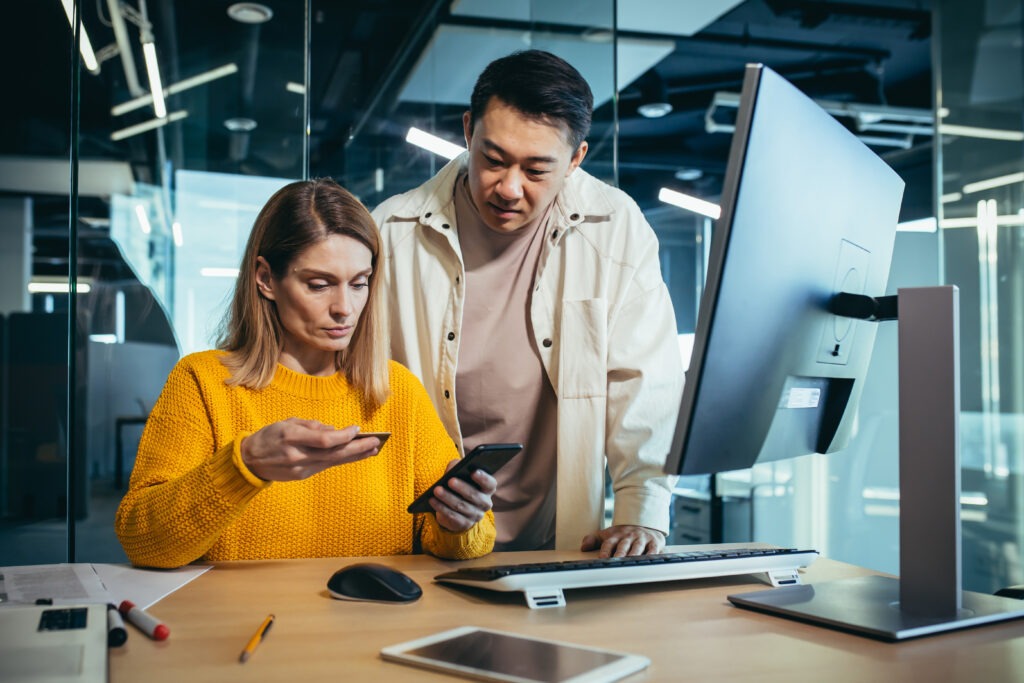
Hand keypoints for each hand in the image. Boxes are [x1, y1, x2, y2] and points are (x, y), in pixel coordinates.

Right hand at [240, 418, 381, 481]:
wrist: (249, 461)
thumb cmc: (270, 436)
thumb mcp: (287, 422)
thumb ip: (312, 425)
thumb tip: (335, 430)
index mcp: (292, 436)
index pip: (324, 439)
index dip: (343, 436)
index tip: (357, 429)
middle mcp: (297, 454)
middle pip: (333, 453)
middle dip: (357, 448)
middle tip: (376, 443)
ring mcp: (299, 468)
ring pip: (332, 462)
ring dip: (354, 456)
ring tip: (372, 450)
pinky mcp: (301, 475)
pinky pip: (325, 466)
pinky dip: (340, 459)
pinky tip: (353, 455)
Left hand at [429, 460, 495, 532]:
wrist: (456, 507)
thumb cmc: (460, 484)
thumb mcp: (459, 473)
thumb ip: (457, 466)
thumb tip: (451, 469)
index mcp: (487, 489)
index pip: (490, 484)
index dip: (483, 478)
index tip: (473, 471)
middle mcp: (485, 503)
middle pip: (475, 496)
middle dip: (462, 488)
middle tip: (450, 480)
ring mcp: (475, 515)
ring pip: (461, 506)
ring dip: (448, 497)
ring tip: (437, 490)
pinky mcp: (464, 524)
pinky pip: (452, 516)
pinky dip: (441, 507)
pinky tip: (432, 500)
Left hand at [580, 525, 665, 557]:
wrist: (645, 522)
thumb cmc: (623, 534)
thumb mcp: (607, 534)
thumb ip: (593, 539)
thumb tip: (583, 547)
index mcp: (616, 536)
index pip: (609, 543)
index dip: (605, 550)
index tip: (602, 558)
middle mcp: (629, 536)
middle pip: (623, 546)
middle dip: (620, 554)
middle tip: (616, 562)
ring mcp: (641, 539)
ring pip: (637, 548)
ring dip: (634, 555)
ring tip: (631, 563)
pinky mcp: (654, 542)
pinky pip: (653, 550)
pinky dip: (652, 555)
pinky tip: (649, 561)